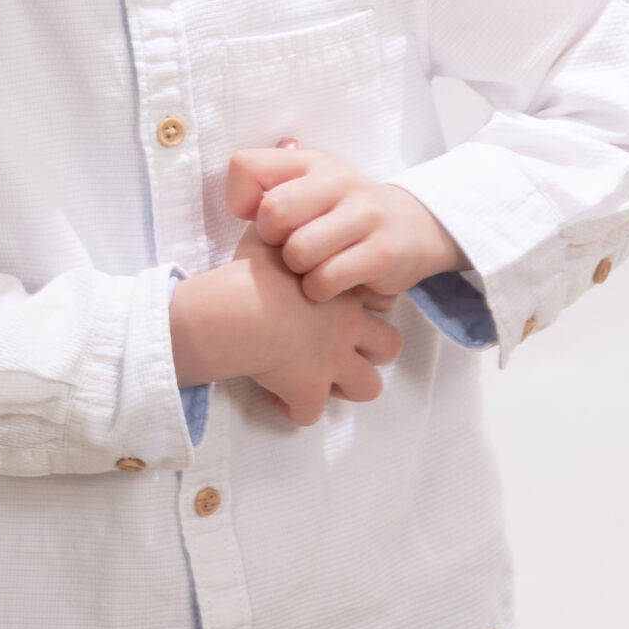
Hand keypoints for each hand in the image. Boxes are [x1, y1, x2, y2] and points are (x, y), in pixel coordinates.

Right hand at [170, 227, 402, 426]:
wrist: (240, 307)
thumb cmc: (252, 271)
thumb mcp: (270, 236)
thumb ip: (282, 229)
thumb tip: (268, 215)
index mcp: (345, 291)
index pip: (382, 298)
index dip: (370, 302)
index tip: (344, 301)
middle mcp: (348, 328)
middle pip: (389, 345)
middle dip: (373, 349)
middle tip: (342, 345)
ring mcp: (333, 362)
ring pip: (368, 387)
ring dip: (348, 385)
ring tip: (322, 378)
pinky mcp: (308, 390)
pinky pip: (309, 413)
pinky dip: (296, 408)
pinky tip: (279, 398)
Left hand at [226, 141, 464, 303]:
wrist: (414, 227)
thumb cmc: (343, 213)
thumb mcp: (310, 186)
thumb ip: (269, 186)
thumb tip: (240, 201)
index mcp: (310, 162)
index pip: (246, 166)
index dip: (240, 200)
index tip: (261, 219)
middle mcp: (338, 181)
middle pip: (273, 212)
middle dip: (272, 241)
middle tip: (288, 250)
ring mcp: (365, 215)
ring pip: (299, 251)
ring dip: (297, 272)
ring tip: (310, 269)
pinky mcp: (382, 252)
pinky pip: (326, 279)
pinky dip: (319, 291)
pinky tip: (328, 286)